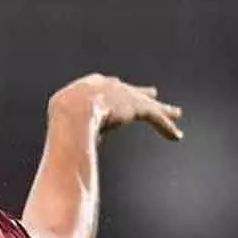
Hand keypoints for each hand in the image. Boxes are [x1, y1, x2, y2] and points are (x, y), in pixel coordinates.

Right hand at [48, 74, 183, 141]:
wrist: (73, 112)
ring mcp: (125, 95)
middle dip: (140, 94)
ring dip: (162, 110)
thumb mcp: (63, 124)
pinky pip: (155, 118)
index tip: (118, 100)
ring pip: (147, 104)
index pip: (106, 87)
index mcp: (88, 86)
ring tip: (176, 113)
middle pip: (129, 91)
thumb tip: (69, 150)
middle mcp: (110, 86)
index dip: (113, 95)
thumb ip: (72, 133)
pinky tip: (176, 136)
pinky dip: (165, 127)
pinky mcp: (138, 106)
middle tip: (151, 93)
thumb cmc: (62, 119)